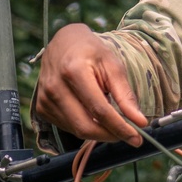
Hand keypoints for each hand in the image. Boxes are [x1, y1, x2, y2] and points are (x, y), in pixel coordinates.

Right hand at [34, 23, 147, 145]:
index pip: (100, 111)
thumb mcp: (113, 66)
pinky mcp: (41, 108)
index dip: (120, 128)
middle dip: (111, 135)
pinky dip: (85, 126)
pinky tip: (92, 114)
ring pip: (77, 130)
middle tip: (129, 135)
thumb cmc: (90, 52)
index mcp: (74, 72)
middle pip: (86, 126)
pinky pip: (68, 127)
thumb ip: (125, 95)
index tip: (137, 138)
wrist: (62, 43)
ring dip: (99, 131)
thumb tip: (140, 121)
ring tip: (110, 117)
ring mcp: (45, 99)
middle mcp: (55, 87)